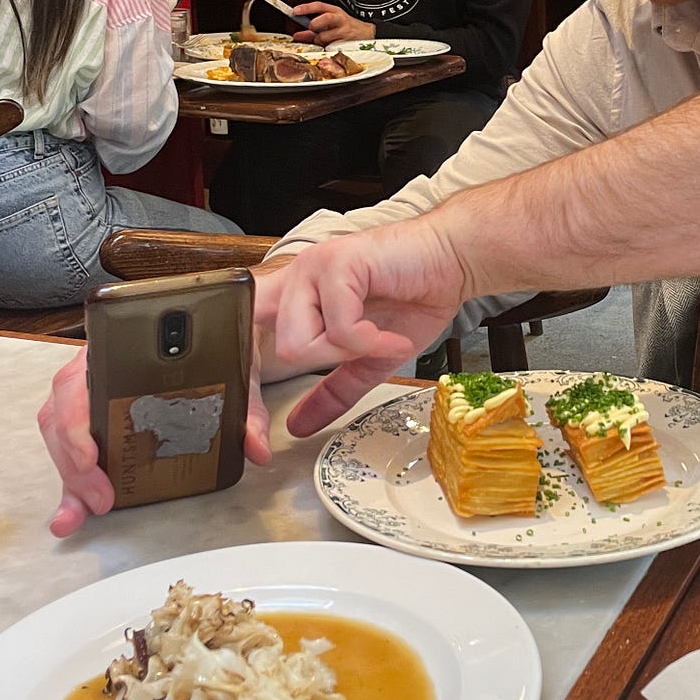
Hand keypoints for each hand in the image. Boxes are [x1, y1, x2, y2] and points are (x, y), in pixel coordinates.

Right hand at [37, 347, 272, 538]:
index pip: (77, 380)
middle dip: (74, 463)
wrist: (221, 333)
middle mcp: (96, 366)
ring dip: (70, 477)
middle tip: (103, 499)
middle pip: (60, 413)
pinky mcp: (95, 417)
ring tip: (89, 509)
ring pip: (59, 432)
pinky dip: (72, 483)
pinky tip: (72, 514)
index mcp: (120, 346)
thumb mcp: (237, 371)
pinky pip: (72, 447)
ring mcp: (91, 392)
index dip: (76, 421)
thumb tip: (255, 448)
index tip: (92, 457)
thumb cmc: (218, 347)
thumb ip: (247, 408)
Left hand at [259, 218, 470, 435]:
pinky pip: (339, 327)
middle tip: (362, 352)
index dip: (250, 390)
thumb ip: (332, 390)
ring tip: (380, 336)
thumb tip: (300, 427)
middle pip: (275, 349)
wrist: (453, 262)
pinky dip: (372, 340)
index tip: (260, 438)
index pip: (246, 342)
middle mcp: (295, 279)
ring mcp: (312, 268)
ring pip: (300, 341)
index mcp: (294, 298)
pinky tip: (393, 334)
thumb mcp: (366, 359)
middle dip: (326, 361)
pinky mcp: (337, 263)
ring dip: (350, 349)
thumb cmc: (414, 297)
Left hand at [291, 2, 375, 44]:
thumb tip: (297, 35)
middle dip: (315, 24)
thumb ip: (312, 30)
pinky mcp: (347, 43)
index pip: (319, 6)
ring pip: (325, 36)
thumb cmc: (347, 29)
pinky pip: (331, 47)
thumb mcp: (331, 25)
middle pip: (324, 18)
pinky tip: (332, 45)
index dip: (306, 8)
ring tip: (325, 40)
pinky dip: (328, 48)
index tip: (295, 11)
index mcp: (335, 12)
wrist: (368, 35)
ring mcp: (344, 31)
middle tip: (312, 29)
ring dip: (321, 41)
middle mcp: (340, 19)